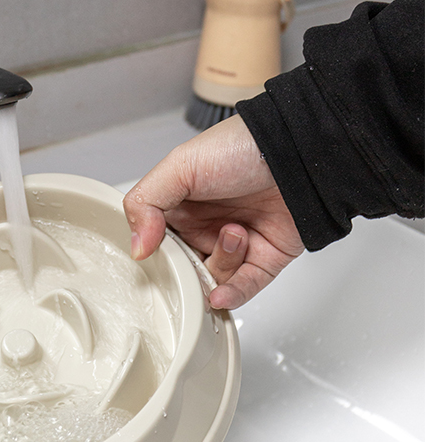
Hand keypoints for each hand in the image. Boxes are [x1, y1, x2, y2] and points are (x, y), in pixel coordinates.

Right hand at [123, 115, 304, 308]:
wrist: (303, 149)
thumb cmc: (245, 146)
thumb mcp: (179, 165)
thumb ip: (145, 203)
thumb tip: (137, 247)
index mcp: (182, 207)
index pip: (157, 243)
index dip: (154, 254)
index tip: (152, 257)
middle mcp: (207, 227)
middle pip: (184, 269)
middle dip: (187, 268)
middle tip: (191, 255)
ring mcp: (236, 246)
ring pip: (213, 280)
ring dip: (220, 264)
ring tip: (236, 234)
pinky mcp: (264, 260)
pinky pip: (243, 289)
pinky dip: (231, 295)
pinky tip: (220, 294)